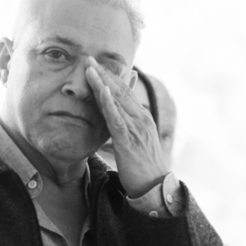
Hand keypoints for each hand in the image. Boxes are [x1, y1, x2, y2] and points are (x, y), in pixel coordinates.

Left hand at [84, 58, 168, 197]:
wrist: (155, 187)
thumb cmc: (144, 165)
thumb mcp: (138, 140)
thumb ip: (129, 124)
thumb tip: (118, 116)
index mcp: (142, 117)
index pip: (125, 91)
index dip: (110, 76)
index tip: (97, 63)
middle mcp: (140, 118)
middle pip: (120, 90)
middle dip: (104, 73)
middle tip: (89, 58)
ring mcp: (135, 128)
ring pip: (117, 100)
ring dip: (102, 82)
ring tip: (90, 68)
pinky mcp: (128, 140)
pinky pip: (116, 118)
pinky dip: (108, 103)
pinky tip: (101, 91)